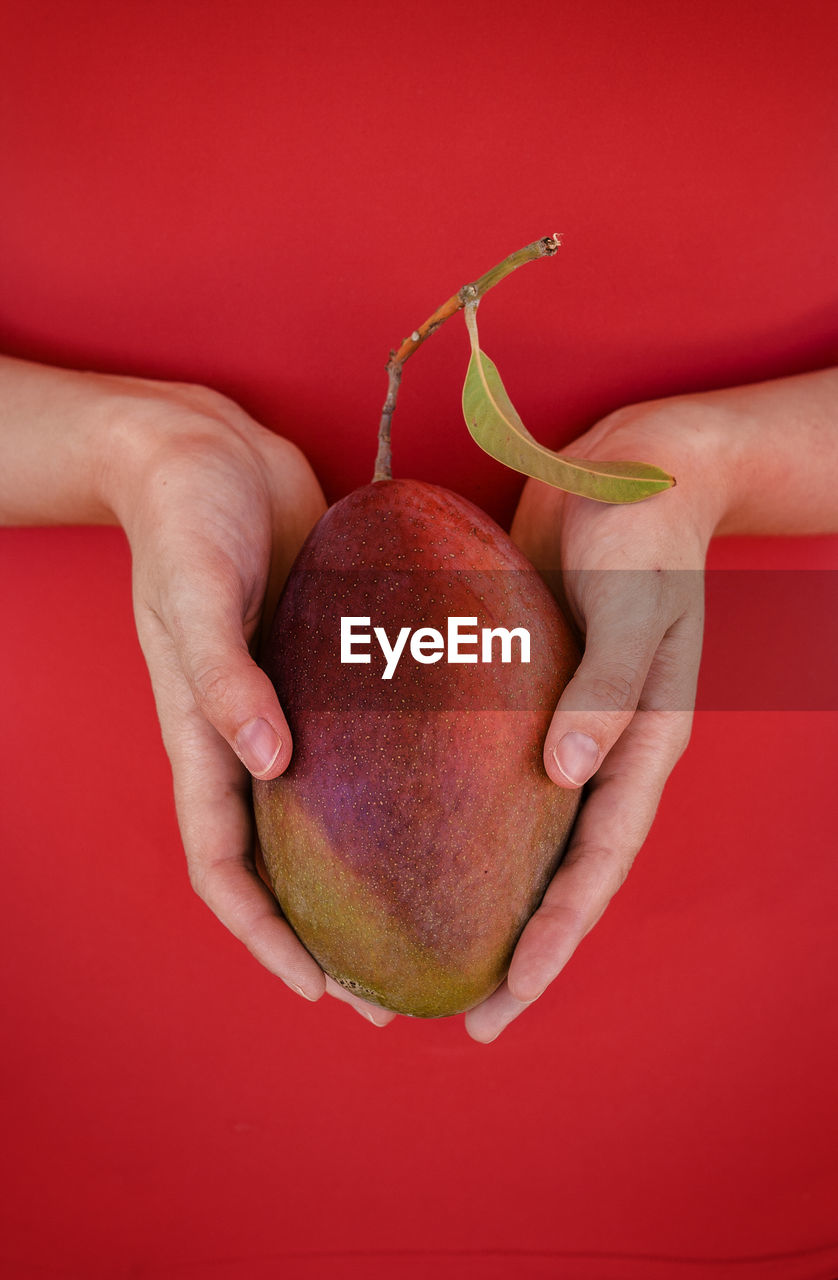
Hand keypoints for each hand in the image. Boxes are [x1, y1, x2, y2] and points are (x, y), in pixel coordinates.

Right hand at [100, 377, 396, 1021]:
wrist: (206, 449)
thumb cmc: (186, 518)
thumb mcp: (194, 590)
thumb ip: (221, 677)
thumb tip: (269, 766)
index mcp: (203, 737)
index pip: (224, 865)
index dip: (264, 935)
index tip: (319, 989)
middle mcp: (250, 737)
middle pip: (286, 861)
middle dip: (329, 930)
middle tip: (396, 983)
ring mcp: (295, 703)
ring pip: (333, 813)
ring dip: (375, 870)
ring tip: (442, 910)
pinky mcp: (333, 664)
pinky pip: (370, 743)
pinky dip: (404, 784)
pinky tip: (466, 794)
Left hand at [464, 395, 731, 1041]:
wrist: (628, 470)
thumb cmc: (643, 537)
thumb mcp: (636, 608)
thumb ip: (608, 690)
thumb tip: (564, 775)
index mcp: (640, 747)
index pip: (596, 864)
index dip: (557, 937)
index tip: (508, 997)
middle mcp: (597, 751)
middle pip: (556, 869)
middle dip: (516, 945)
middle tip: (460, 1012)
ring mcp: (556, 724)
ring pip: (517, 830)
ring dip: (480, 891)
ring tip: (424, 945)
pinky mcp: (514, 691)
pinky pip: (480, 768)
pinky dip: (451, 813)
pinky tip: (399, 836)